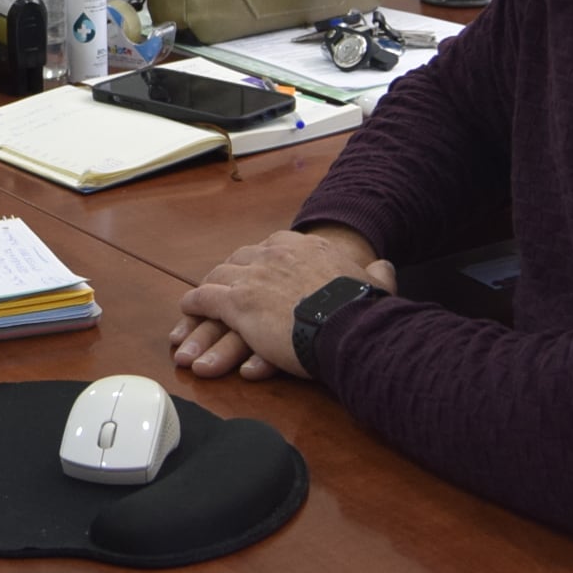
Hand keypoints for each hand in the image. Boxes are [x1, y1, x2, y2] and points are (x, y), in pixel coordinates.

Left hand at [172, 225, 392, 380]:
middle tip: (220, 290)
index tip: (255, 273)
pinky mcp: (237, 302)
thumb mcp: (376, 283)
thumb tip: (384, 267)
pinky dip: (194, 304)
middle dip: (228, 276)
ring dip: (206, 292)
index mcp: (304, 248)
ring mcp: (252, 276)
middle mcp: (273, 254)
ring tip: (197, 305)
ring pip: (218, 277)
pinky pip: (205, 298)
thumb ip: (377, 273)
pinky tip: (188, 310)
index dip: (259, 264)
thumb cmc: (362, 310)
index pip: (270, 249)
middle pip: (240, 260)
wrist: (348, 325)